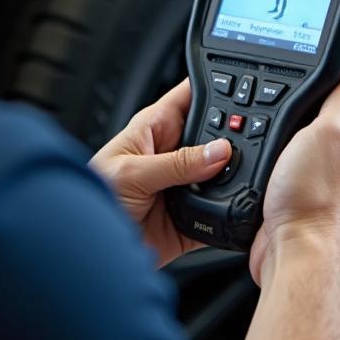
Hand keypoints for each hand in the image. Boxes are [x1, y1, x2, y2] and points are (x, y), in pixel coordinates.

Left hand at [90, 79, 231, 266]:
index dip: (215, 87)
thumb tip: (218, 151)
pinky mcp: (192, 216)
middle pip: (214, 135)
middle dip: (234, 135)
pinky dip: (232, 210)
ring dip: (235, 175)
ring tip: (248, 175)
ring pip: (223, 173)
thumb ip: (177, 163)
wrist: (87, 252)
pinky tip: (240, 206)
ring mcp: (184, 185)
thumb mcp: (132, 173)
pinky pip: (221, 210)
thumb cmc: (91, 198)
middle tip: (252, 140)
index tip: (243, 87)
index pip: (191, 97)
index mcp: (155, 129)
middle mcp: (173, 153)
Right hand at [249, 38, 339, 285]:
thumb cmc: (314, 197)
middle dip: (297, 95)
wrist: (290, 249)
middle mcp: (339, 151)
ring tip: (260, 111)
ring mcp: (316, 170)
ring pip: (295, 131)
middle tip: (274, 84)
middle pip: (317, 107)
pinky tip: (254, 144)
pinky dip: (266, 146)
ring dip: (277, 121)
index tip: (306, 55)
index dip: (327, 68)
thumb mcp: (333, 129)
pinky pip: (279, 155)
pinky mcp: (293, 187)